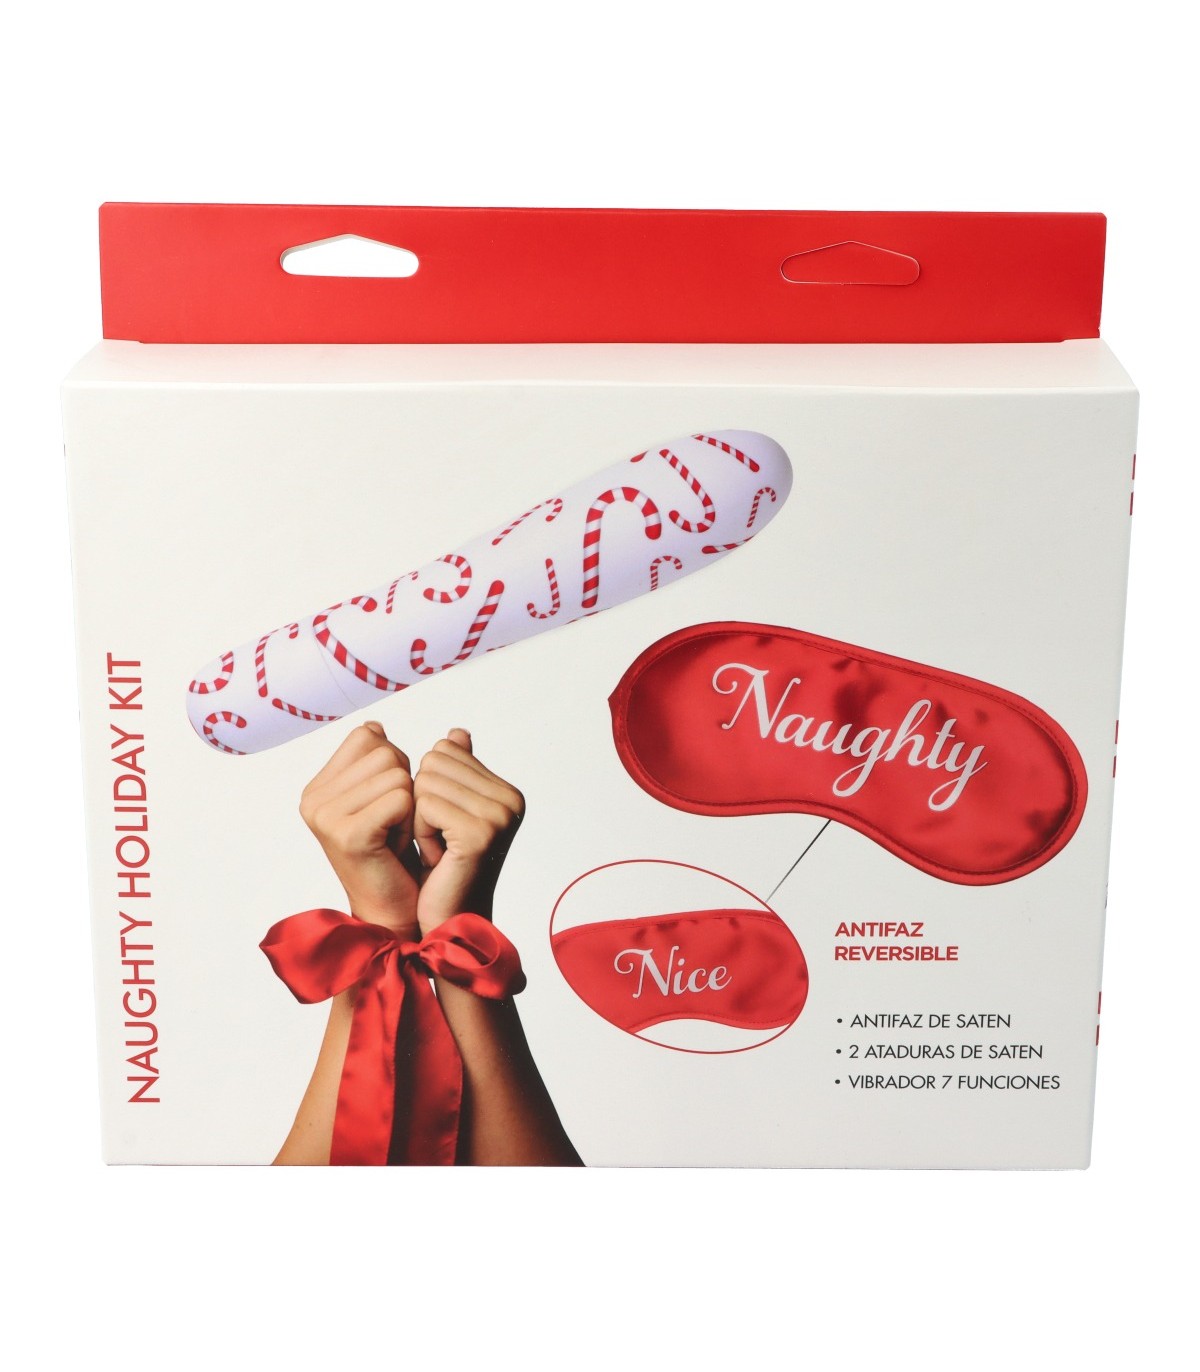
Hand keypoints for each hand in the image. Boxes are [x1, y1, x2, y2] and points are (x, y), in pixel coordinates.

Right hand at [299, 722, 420, 935]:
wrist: (396, 909)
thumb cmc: (394, 851)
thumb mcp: (384, 794)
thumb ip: (380, 756)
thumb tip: (376, 723)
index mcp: (317, 786)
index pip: (368, 735)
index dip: (392, 764)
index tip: (386, 805)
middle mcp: (312, 799)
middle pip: (385, 751)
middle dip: (404, 785)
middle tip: (393, 825)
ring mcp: (325, 816)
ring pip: (397, 774)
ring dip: (409, 805)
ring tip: (394, 835)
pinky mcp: (347, 834)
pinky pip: (401, 798)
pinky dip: (410, 821)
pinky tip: (396, 845)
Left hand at [413, 728, 524, 934]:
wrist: (448, 921)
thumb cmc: (445, 869)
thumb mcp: (450, 812)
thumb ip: (458, 772)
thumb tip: (458, 733)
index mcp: (508, 791)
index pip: (445, 750)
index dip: (431, 787)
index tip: (445, 825)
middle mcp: (511, 800)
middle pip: (434, 762)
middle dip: (423, 801)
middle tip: (440, 840)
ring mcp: (499, 816)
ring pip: (426, 782)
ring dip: (420, 819)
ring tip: (440, 850)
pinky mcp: (479, 833)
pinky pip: (424, 806)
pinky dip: (421, 833)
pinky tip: (438, 858)